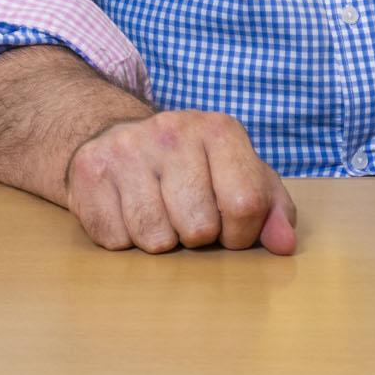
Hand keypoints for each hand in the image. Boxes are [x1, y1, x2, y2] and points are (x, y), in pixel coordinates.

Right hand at [64, 111, 297, 254]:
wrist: (120, 137)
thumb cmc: (193, 167)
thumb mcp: (240, 176)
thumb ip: (271, 209)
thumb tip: (284, 244)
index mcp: (219, 130)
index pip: (245, 203)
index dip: (241, 233)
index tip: (229, 228)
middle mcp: (172, 131)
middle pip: (199, 227)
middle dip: (197, 237)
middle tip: (187, 217)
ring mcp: (127, 149)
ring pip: (155, 238)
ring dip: (160, 240)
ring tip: (159, 213)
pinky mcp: (90, 172)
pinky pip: (116, 239)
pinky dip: (124, 239)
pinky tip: (128, 212)